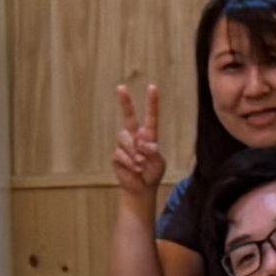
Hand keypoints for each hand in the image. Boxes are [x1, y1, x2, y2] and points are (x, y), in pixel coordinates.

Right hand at [111, 78, 168, 208]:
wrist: (141, 189)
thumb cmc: (152, 173)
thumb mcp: (158, 163)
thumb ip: (152, 151)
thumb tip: (142, 142)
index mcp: (148, 135)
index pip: (150, 117)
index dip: (152, 103)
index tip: (152, 87)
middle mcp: (135, 136)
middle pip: (129, 117)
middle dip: (125, 102)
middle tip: (121, 87)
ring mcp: (124, 145)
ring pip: (125, 139)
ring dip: (135, 154)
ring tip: (141, 165)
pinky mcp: (116, 155)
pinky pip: (121, 154)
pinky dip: (130, 163)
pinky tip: (135, 170)